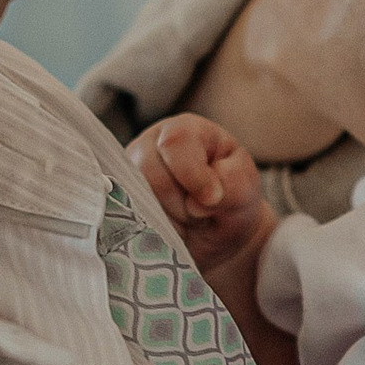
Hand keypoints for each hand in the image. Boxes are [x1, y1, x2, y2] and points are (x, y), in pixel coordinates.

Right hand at [132, 114, 274, 291]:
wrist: (216, 234)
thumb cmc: (232, 201)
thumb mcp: (245, 190)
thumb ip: (232, 186)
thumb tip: (199, 201)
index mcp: (187, 131)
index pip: (176, 141)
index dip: (193, 174)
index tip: (212, 199)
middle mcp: (150, 145)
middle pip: (149, 170)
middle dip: (180, 203)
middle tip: (200, 214)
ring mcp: (129, 173)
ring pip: (135, 197)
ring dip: (167, 220)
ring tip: (186, 222)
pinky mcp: (119, 199)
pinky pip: (123, 217)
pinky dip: (150, 231)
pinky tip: (169, 231)